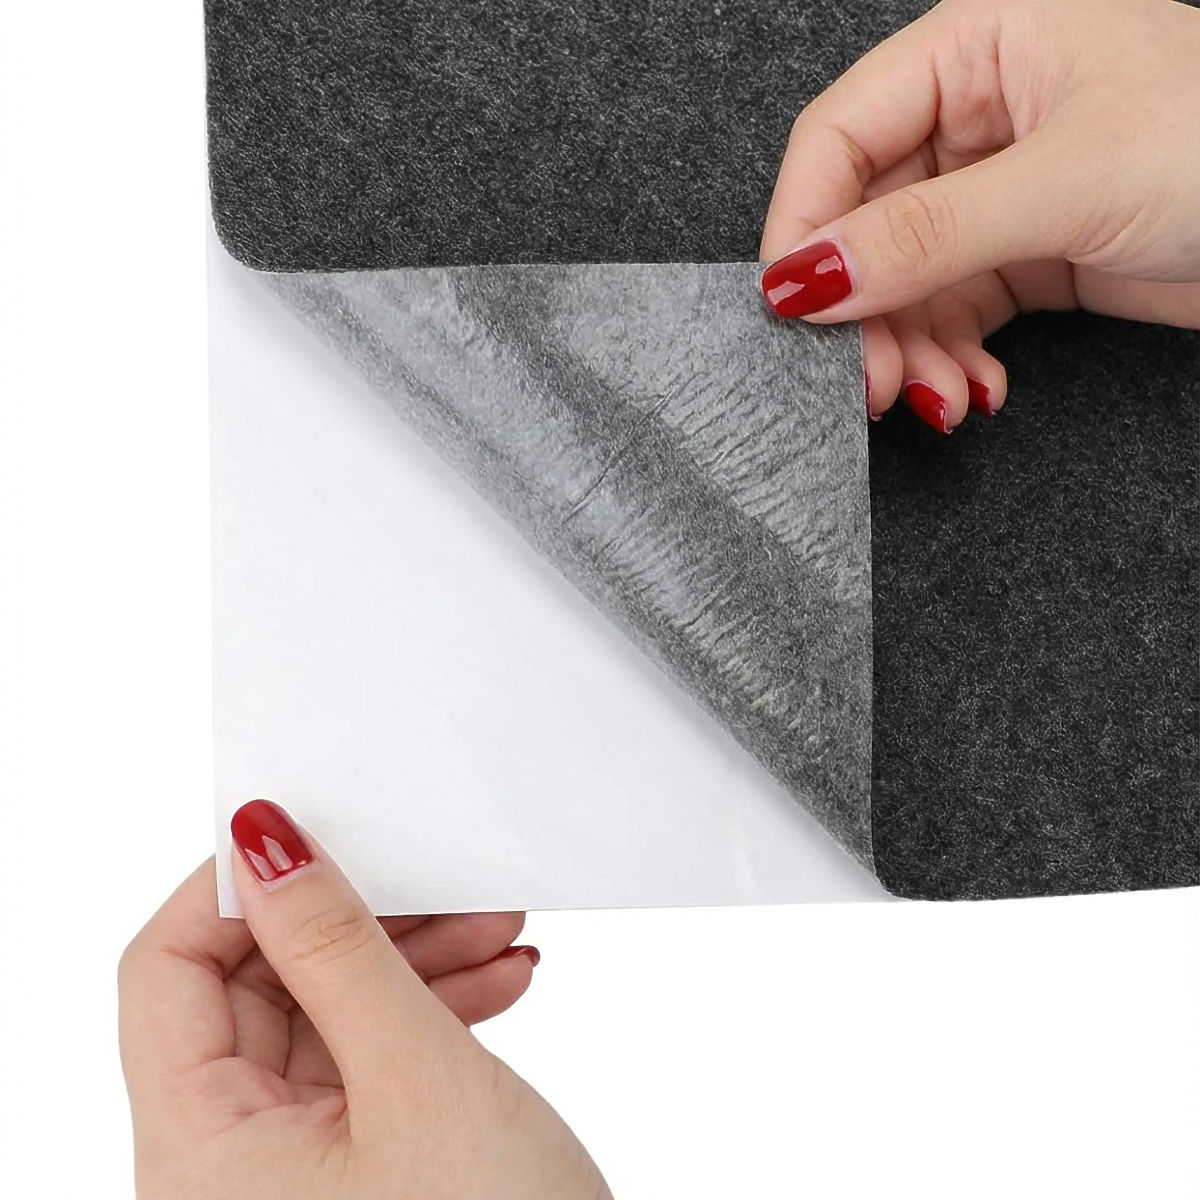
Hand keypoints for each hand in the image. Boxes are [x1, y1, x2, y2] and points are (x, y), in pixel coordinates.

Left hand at [119, 800, 610, 1199]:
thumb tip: (266, 846)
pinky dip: (432, 1009)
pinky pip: (372, 1056)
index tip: (310, 829)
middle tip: (433, 872)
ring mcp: (297, 1165)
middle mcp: (229, 1164)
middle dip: (355, 919)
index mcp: (200, 1153)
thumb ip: (337, 949)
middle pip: (257, 987)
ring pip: (326, 1014)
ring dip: (410, 959)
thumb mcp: (417, 1077)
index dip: (231, 888)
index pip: (166, 973)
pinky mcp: (358, 1163)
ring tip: (494, 924)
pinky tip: (498, 981)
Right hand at [760, 0, 1199, 432]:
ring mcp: (997, 191)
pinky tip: (973, 391)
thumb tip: (805, 278)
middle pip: (863, 223)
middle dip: (862, 314)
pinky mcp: (1023, 254)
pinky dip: (949, 361)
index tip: (789, 309)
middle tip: (864, 383)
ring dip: (906, 352)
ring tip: (933, 398)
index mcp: (975, 47)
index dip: (803, 225)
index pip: (839, 136)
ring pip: (901, 282)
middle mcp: (974, 115)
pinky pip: (950, 314)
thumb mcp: (1066, 181)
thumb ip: (925, 233)